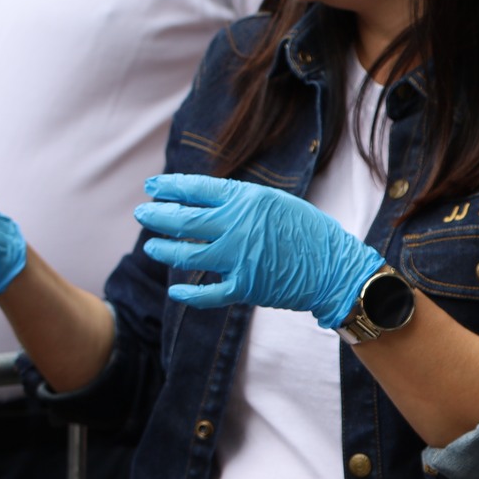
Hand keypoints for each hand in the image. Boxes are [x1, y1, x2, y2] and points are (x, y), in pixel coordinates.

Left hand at [137, 174, 382, 327]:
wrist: (335, 267)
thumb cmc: (308, 231)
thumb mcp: (274, 203)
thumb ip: (240, 202)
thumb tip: (204, 203)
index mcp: (246, 199)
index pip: (194, 189)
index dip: (168, 187)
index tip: (151, 185)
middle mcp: (237, 226)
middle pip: (183, 220)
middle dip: (157, 215)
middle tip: (143, 213)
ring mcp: (238, 258)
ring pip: (187, 254)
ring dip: (164, 249)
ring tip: (152, 246)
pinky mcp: (244, 287)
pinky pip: (207, 292)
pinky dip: (189, 293)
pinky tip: (176, 288)